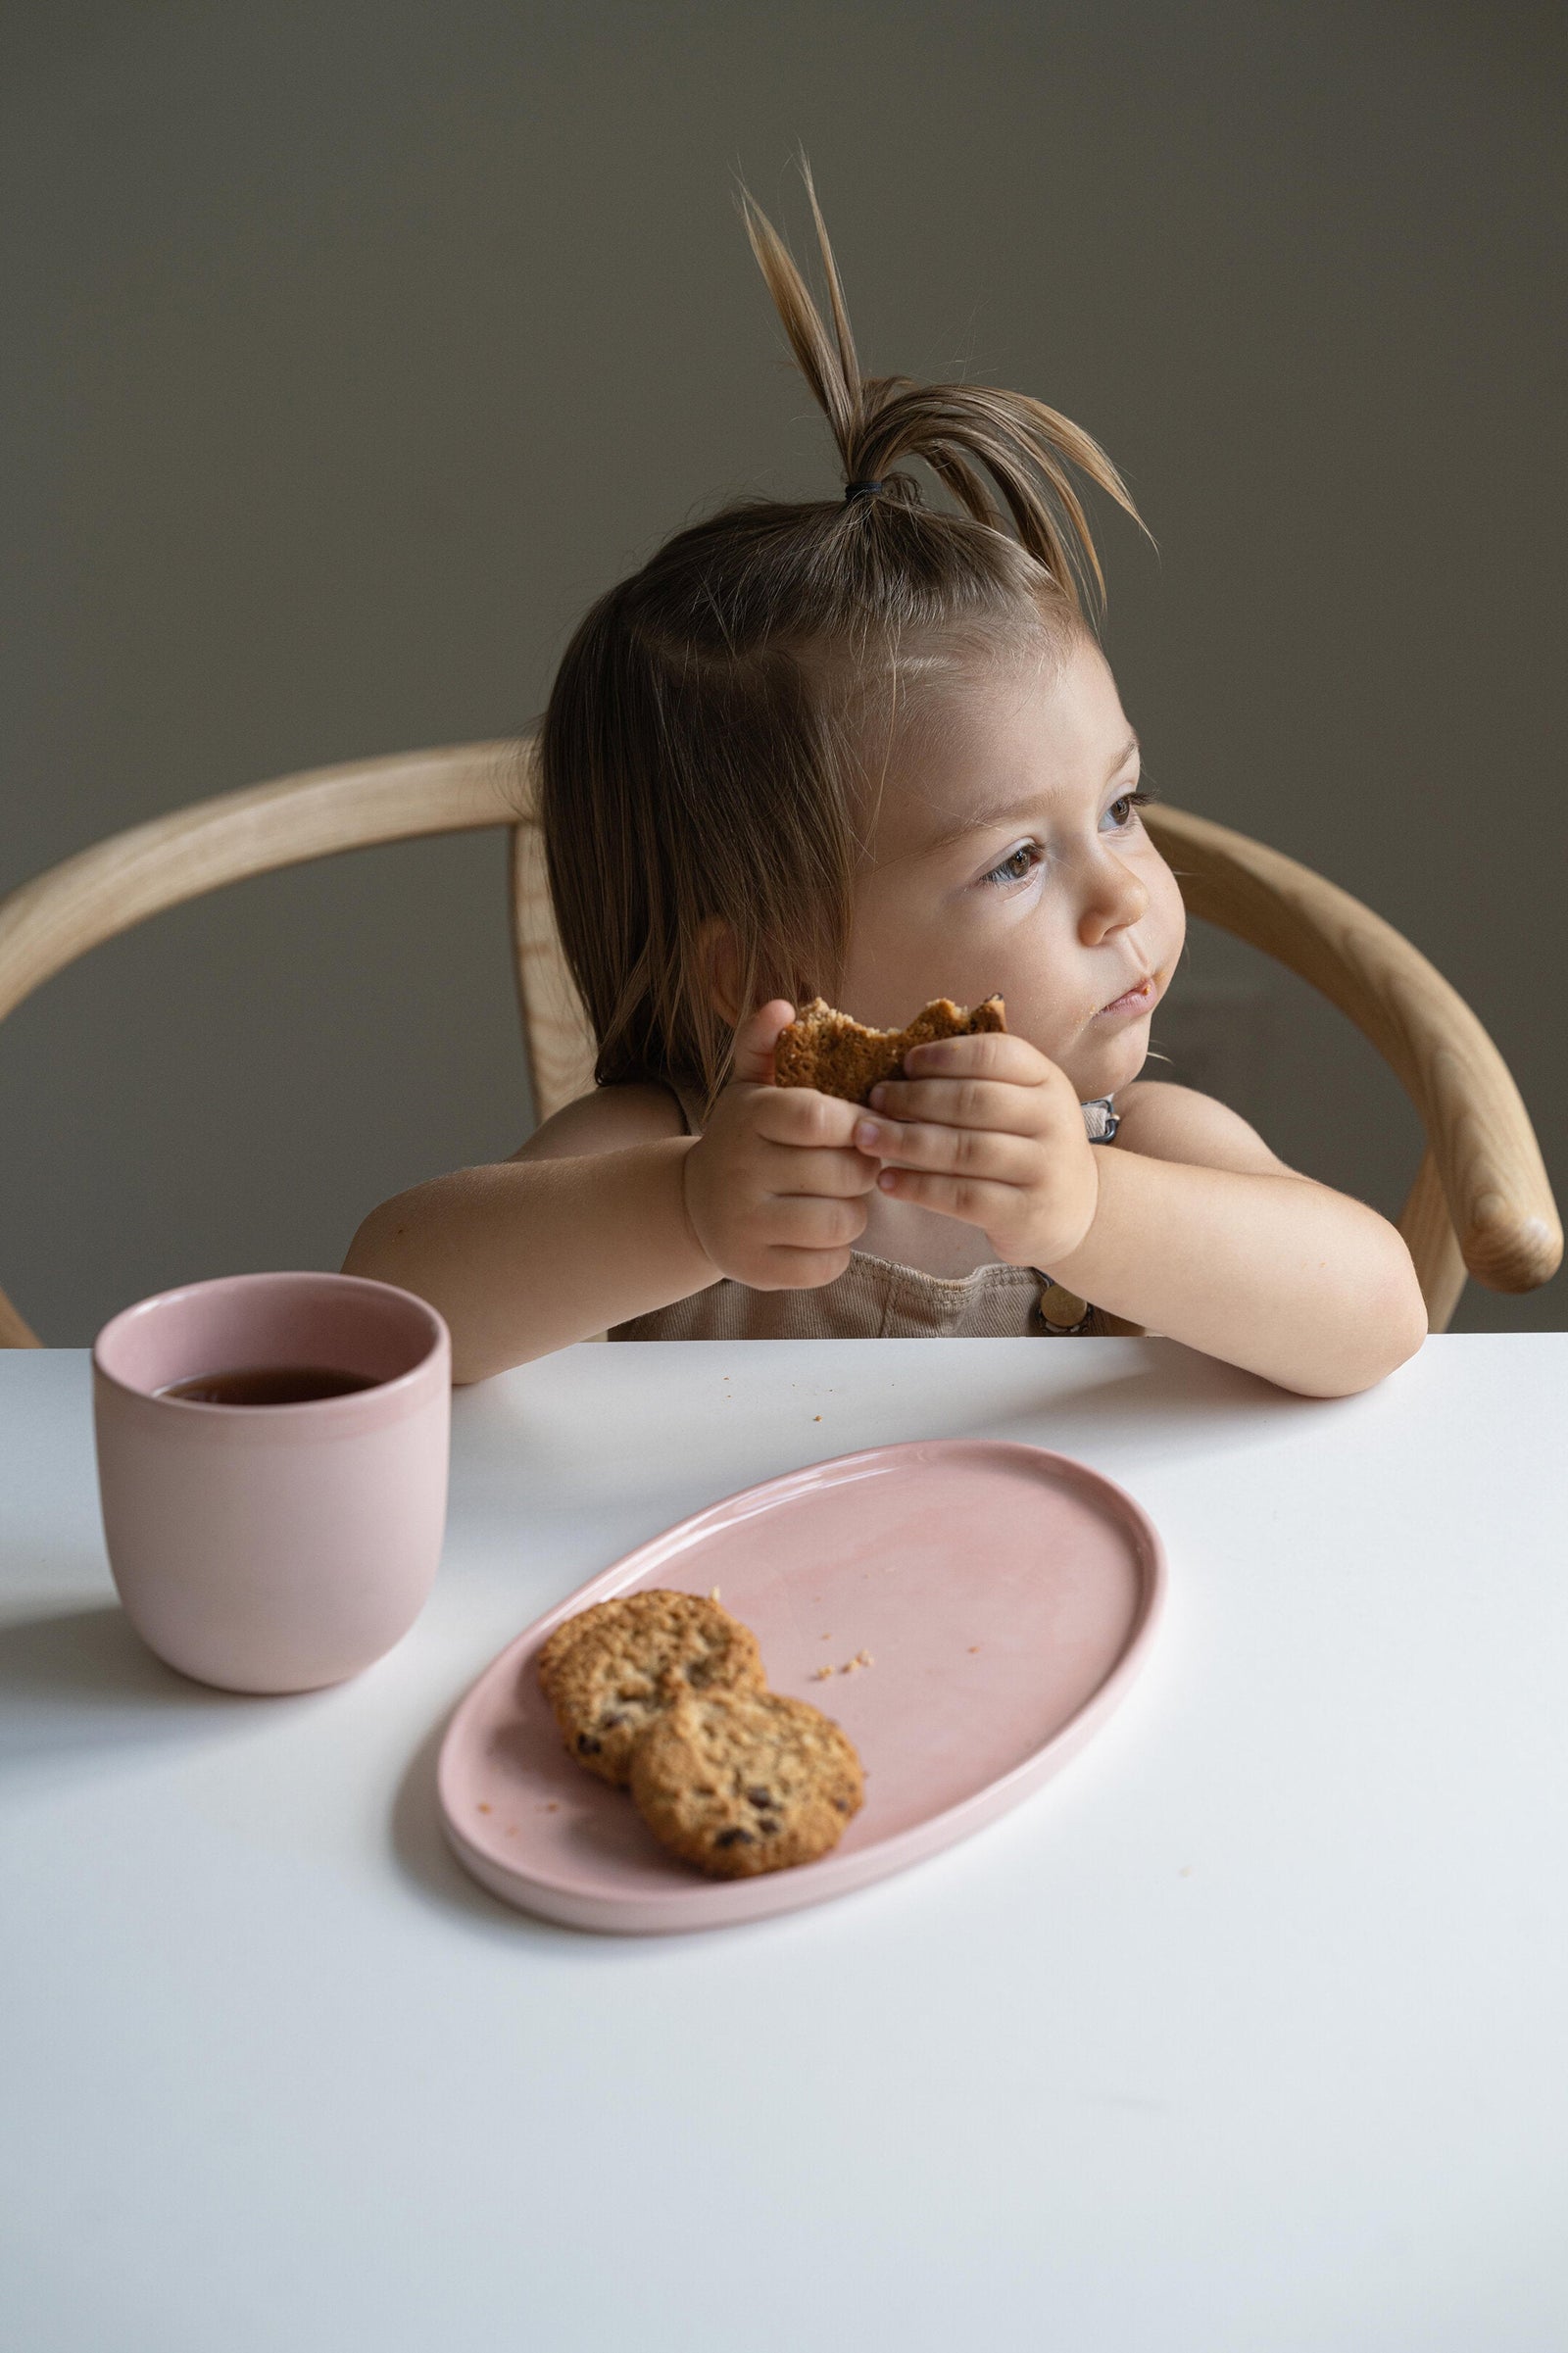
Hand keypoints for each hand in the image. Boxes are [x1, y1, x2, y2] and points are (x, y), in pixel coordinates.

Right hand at [681, 1002, 880, 1289]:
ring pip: (840, 1222)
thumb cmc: (743, 1139)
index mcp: (747, 1120)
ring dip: (856, 1212)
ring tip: (843, 1199)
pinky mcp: (756, 1270)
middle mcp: (740, 1172)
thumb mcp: (747, 1089)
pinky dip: (838, 1251)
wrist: (694, 1206)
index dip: (857, 1122)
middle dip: (864, 1169)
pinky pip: (827, 1264)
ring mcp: (745, 1224)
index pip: (816, 1117)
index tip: (864, 1125)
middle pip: (841, 1173)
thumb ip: (763, 1044)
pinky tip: (823, 1233)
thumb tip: (781, 1006)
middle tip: (860, 1165)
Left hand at [850, 1031, 1099, 1268]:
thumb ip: (977, 1082)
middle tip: (873, 1101)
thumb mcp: (1022, 1104)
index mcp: (1048, 1080)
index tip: (903, 1063)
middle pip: (974, 1101)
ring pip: (965, 1150)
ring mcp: (1044, 1169)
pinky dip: (918, 1188)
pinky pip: (963, 1197)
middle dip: (914, 1098)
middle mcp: (1053, 1120)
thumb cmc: (1028, 1146)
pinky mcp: (1027, 1213)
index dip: (945, 1055)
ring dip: (906, 1141)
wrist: (1078, 1210)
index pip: (996, 1054)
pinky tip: (886, 1181)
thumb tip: (898, 1067)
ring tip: (865, 1138)